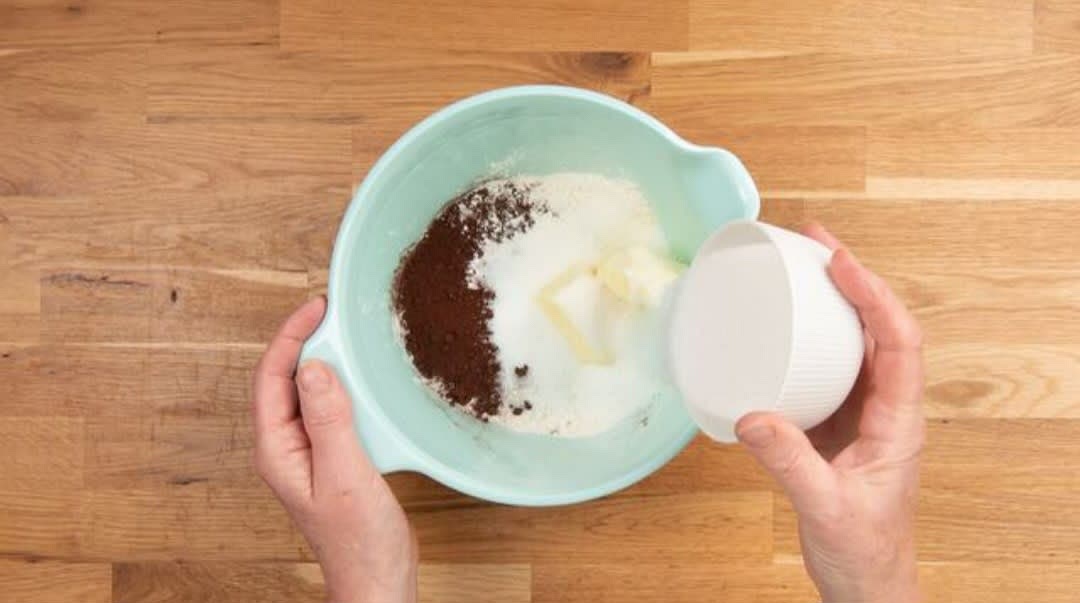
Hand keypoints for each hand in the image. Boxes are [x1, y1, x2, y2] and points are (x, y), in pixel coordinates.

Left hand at [253, 297, 417, 602]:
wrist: (378, 578)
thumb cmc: (358, 541)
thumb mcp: (344, 475)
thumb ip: (328, 421)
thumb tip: (313, 368)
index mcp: (278, 450)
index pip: (272, 379)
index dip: (290, 338)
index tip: (316, 308)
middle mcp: (288, 447)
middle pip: (286, 380)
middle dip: (305, 340)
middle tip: (333, 311)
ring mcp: (311, 451)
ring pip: (311, 392)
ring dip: (327, 361)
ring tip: (349, 334)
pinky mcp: (335, 456)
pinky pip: (333, 409)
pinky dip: (347, 385)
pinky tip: (366, 378)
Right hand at [736, 224, 924, 602]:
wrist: (865, 580)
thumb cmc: (864, 551)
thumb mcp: (827, 507)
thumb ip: (790, 464)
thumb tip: (753, 417)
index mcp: (898, 421)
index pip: (900, 341)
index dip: (874, 296)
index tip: (841, 264)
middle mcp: (885, 407)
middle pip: (882, 326)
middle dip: (854, 277)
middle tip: (817, 242)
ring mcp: (861, 412)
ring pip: (857, 340)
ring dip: (835, 299)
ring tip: (804, 264)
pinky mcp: (836, 422)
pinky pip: (829, 364)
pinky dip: (811, 334)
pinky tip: (785, 324)